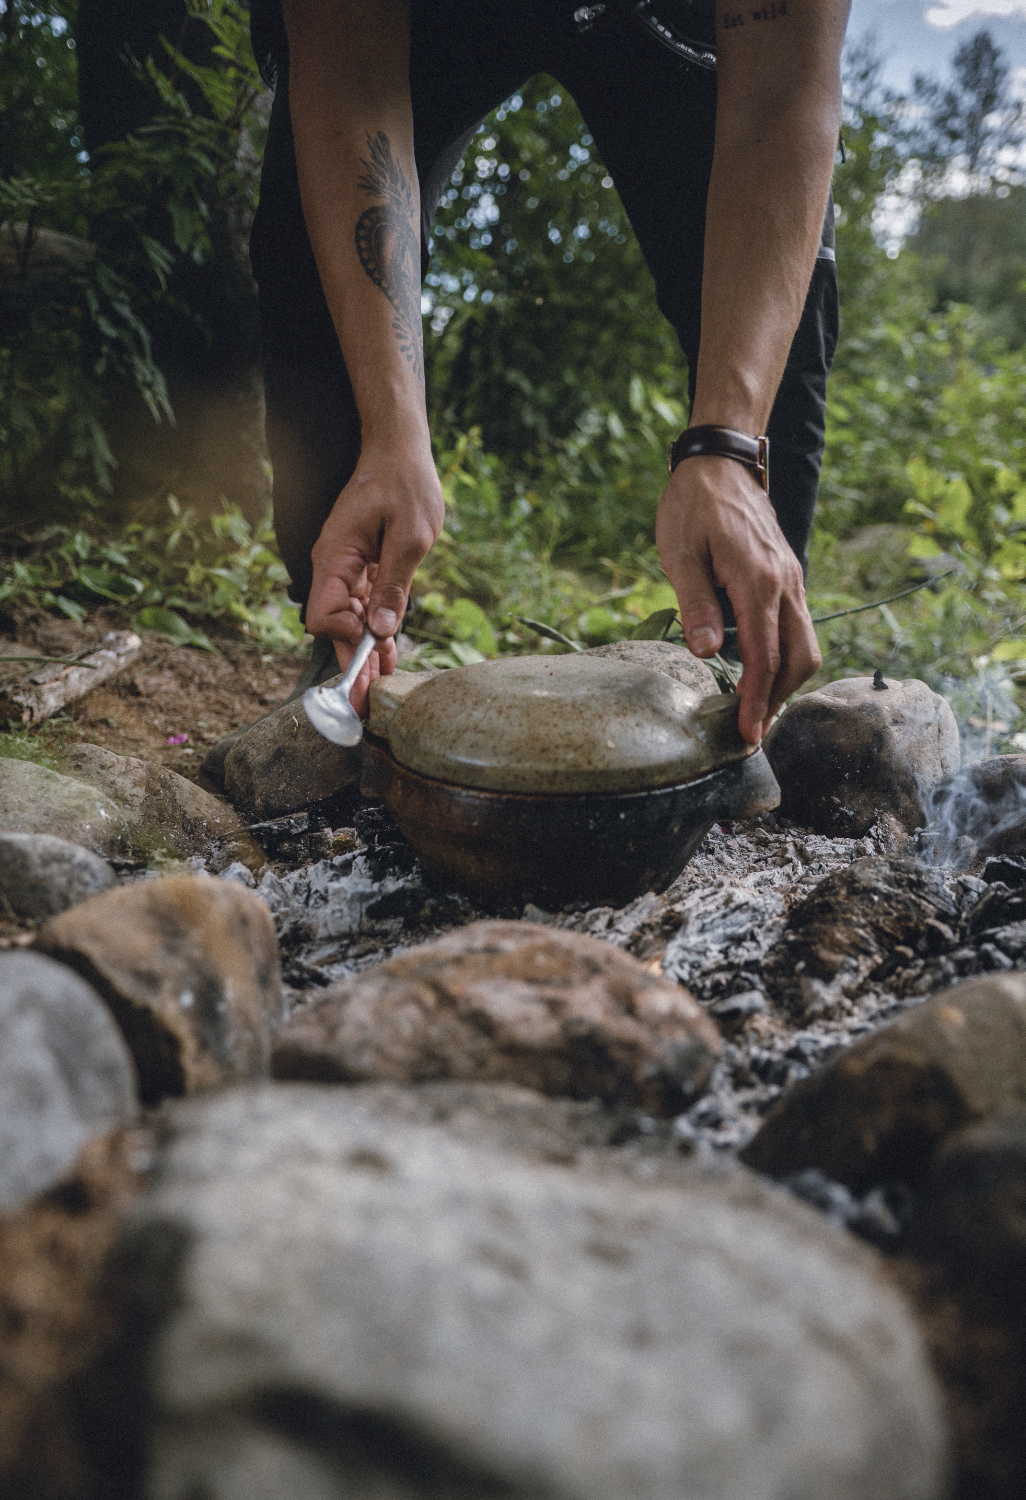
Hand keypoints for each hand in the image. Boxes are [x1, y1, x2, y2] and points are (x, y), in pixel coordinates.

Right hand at [306, 446, 443, 716]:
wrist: (399, 450)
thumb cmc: (405, 485)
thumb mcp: (410, 537)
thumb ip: (395, 585)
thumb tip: (381, 632)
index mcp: (336, 558)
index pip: (323, 616)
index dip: (345, 638)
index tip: (374, 646)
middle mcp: (333, 566)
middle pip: (333, 627)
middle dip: (352, 660)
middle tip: (372, 698)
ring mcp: (346, 567)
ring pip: (347, 620)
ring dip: (364, 650)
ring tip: (382, 682)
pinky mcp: (361, 567)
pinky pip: (361, 605)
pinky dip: (373, 628)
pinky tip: (387, 650)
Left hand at [655, 456, 820, 744]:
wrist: (719, 463)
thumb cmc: (692, 507)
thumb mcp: (680, 555)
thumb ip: (697, 605)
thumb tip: (708, 654)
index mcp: (758, 581)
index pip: (765, 657)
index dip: (758, 701)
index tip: (747, 734)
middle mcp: (785, 584)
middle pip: (800, 659)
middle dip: (779, 699)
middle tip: (751, 729)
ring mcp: (791, 580)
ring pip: (805, 644)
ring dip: (785, 680)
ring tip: (755, 706)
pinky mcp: (787, 577)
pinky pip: (797, 626)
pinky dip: (784, 656)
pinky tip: (758, 669)